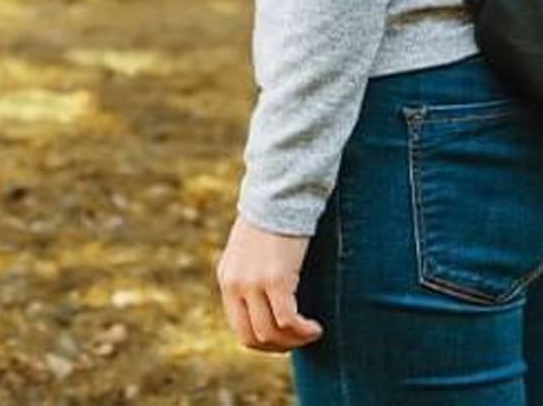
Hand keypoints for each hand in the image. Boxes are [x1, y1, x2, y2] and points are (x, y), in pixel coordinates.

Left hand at [216, 215, 323, 352]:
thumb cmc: (272, 222)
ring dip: (294, 341)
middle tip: (300, 340)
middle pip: (252, 338)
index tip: (287, 338)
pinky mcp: (275, 278)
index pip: (239, 329)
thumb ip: (252, 277)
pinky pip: (287, 320)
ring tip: (312, 332)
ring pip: (270, 333)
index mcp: (227, 279)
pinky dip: (303, 330)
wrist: (278, 195)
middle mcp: (235, 283)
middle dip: (279, 347)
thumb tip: (268, 306)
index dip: (265, 342)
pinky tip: (315, 326)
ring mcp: (253, 282)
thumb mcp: (251, 253)